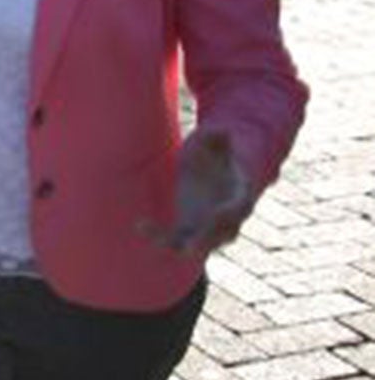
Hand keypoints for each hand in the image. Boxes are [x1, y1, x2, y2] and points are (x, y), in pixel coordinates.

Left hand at [138, 129, 250, 255]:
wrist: (215, 164)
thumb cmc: (217, 151)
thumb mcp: (216, 141)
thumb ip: (218, 137)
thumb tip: (222, 130)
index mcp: (240, 196)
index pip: (237, 210)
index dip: (228, 215)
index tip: (216, 216)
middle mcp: (227, 218)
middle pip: (220, 236)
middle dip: (205, 243)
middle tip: (188, 249)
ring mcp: (208, 226)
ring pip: (195, 243)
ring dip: (175, 245)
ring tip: (150, 234)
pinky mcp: (189, 228)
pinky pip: (175, 238)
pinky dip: (158, 235)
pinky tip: (139, 225)